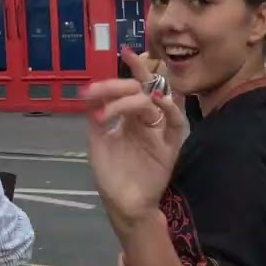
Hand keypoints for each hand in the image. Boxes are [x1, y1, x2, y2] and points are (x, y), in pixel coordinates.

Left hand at [85, 47, 186, 227]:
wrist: (124, 204)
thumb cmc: (111, 176)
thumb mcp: (97, 144)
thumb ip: (96, 118)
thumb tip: (90, 93)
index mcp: (127, 118)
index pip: (125, 89)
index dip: (119, 75)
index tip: (112, 61)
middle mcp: (144, 120)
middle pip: (141, 89)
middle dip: (125, 81)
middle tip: (106, 88)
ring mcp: (158, 130)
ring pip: (154, 102)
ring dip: (136, 97)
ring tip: (121, 99)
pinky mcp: (170, 145)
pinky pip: (175, 122)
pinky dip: (168, 108)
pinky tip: (156, 100)